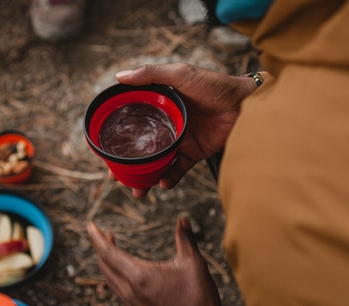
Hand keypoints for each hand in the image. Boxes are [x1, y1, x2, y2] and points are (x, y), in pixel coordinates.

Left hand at [87, 215, 222, 305]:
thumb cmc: (197, 298)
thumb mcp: (193, 263)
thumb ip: (185, 239)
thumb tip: (183, 219)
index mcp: (139, 276)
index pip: (109, 253)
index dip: (97, 238)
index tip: (89, 226)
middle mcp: (130, 292)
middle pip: (105, 266)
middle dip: (102, 248)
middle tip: (105, 235)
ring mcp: (132, 305)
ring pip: (110, 281)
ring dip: (108, 264)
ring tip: (113, 251)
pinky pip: (119, 293)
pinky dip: (115, 278)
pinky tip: (125, 275)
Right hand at [114, 63, 257, 197]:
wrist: (246, 104)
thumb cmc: (214, 85)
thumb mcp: (180, 74)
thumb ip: (151, 74)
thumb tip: (119, 76)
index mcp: (159, 104)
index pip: (132, 120)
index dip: (117, 134)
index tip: (102, 149)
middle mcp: (166, 123)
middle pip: (140, 146)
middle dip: (126, 164)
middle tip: (114, 176)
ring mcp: (179, 140)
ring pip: (155, 162)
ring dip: (144, 177)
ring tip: (136, 189)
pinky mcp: (194, 153)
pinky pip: (177, 170)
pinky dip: (169, 179)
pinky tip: (161, 183)